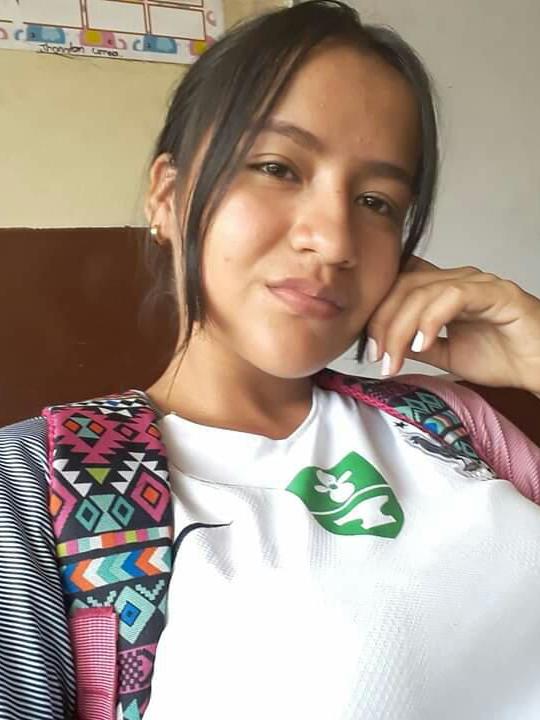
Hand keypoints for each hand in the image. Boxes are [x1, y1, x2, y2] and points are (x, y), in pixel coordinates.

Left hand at [366, 257, 539, 393]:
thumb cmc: (502, 357)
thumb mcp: (445, 355)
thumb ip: (416, 345)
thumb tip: (383, 345)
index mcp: (443, 290)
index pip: (398, 286)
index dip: (376, 311)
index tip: (368, 347)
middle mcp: (457, 280)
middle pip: (404, 286)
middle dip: (382, 322)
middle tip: (376, 356)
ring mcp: (476, 283)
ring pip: (423, 291)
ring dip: (401, 327)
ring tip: (394, 358)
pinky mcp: (496, 292)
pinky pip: (454, 296)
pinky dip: (431, 319)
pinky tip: (422, 343)